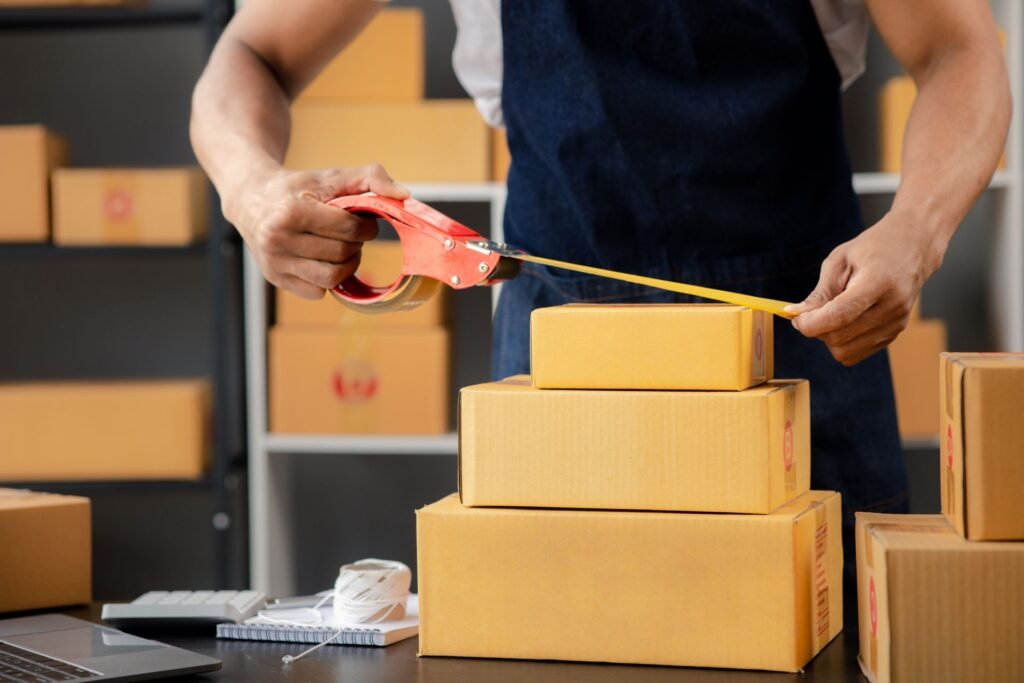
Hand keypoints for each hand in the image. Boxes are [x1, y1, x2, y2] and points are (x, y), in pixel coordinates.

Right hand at [224, 164, 408, 298]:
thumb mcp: (332, 176)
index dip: (365, 226)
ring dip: (346, 265)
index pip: (347, 229)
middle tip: (352, 234)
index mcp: (292, 212)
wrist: (251, 199)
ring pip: (331, 278)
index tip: (365, 222)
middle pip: (341, 254)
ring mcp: (275, 263)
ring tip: (342, 248)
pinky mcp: (276, 279)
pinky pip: (317, 291)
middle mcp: (278, 240)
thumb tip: (404, 196)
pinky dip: (328, 279)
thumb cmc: (298, 188)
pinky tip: (323, 259)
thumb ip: (371, 177)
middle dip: (355, 244)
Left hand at [785, 208, 946, 365]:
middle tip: (810, 312)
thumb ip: (819, 293)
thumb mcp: (839, 261)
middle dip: (816, 329)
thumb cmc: (872, 249)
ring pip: (846, 352)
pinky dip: (842, 342)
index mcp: (878, 283)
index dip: (811, 323)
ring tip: (831, 313)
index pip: (839, 316)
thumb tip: (796, 316)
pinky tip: (845, 320)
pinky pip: (856, 353)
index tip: (795, 317)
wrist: (913, 247)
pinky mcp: (894, 334)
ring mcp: (896, 324)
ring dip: (828, 338)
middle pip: (840, 338)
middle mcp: (892, 307)